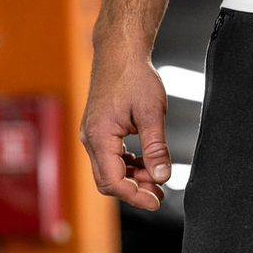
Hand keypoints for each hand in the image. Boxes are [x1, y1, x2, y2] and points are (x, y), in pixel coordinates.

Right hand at [80, 45, 171, 210]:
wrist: (120, 51)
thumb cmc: (134, 75)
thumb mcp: (152, 113)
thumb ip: (156, 148)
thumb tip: (162, 177)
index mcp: (99, 136)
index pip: (114, 181)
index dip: (136, 196)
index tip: (157, 201)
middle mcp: (90, 138)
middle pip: (108, 181)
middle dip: (134, 190)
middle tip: (160, 192)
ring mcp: (92, 135)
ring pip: (110, 172)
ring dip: (133, 180)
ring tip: (158, 179)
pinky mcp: (99, 131)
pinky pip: (111, 159)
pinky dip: (129, 167)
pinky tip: (147, 164)